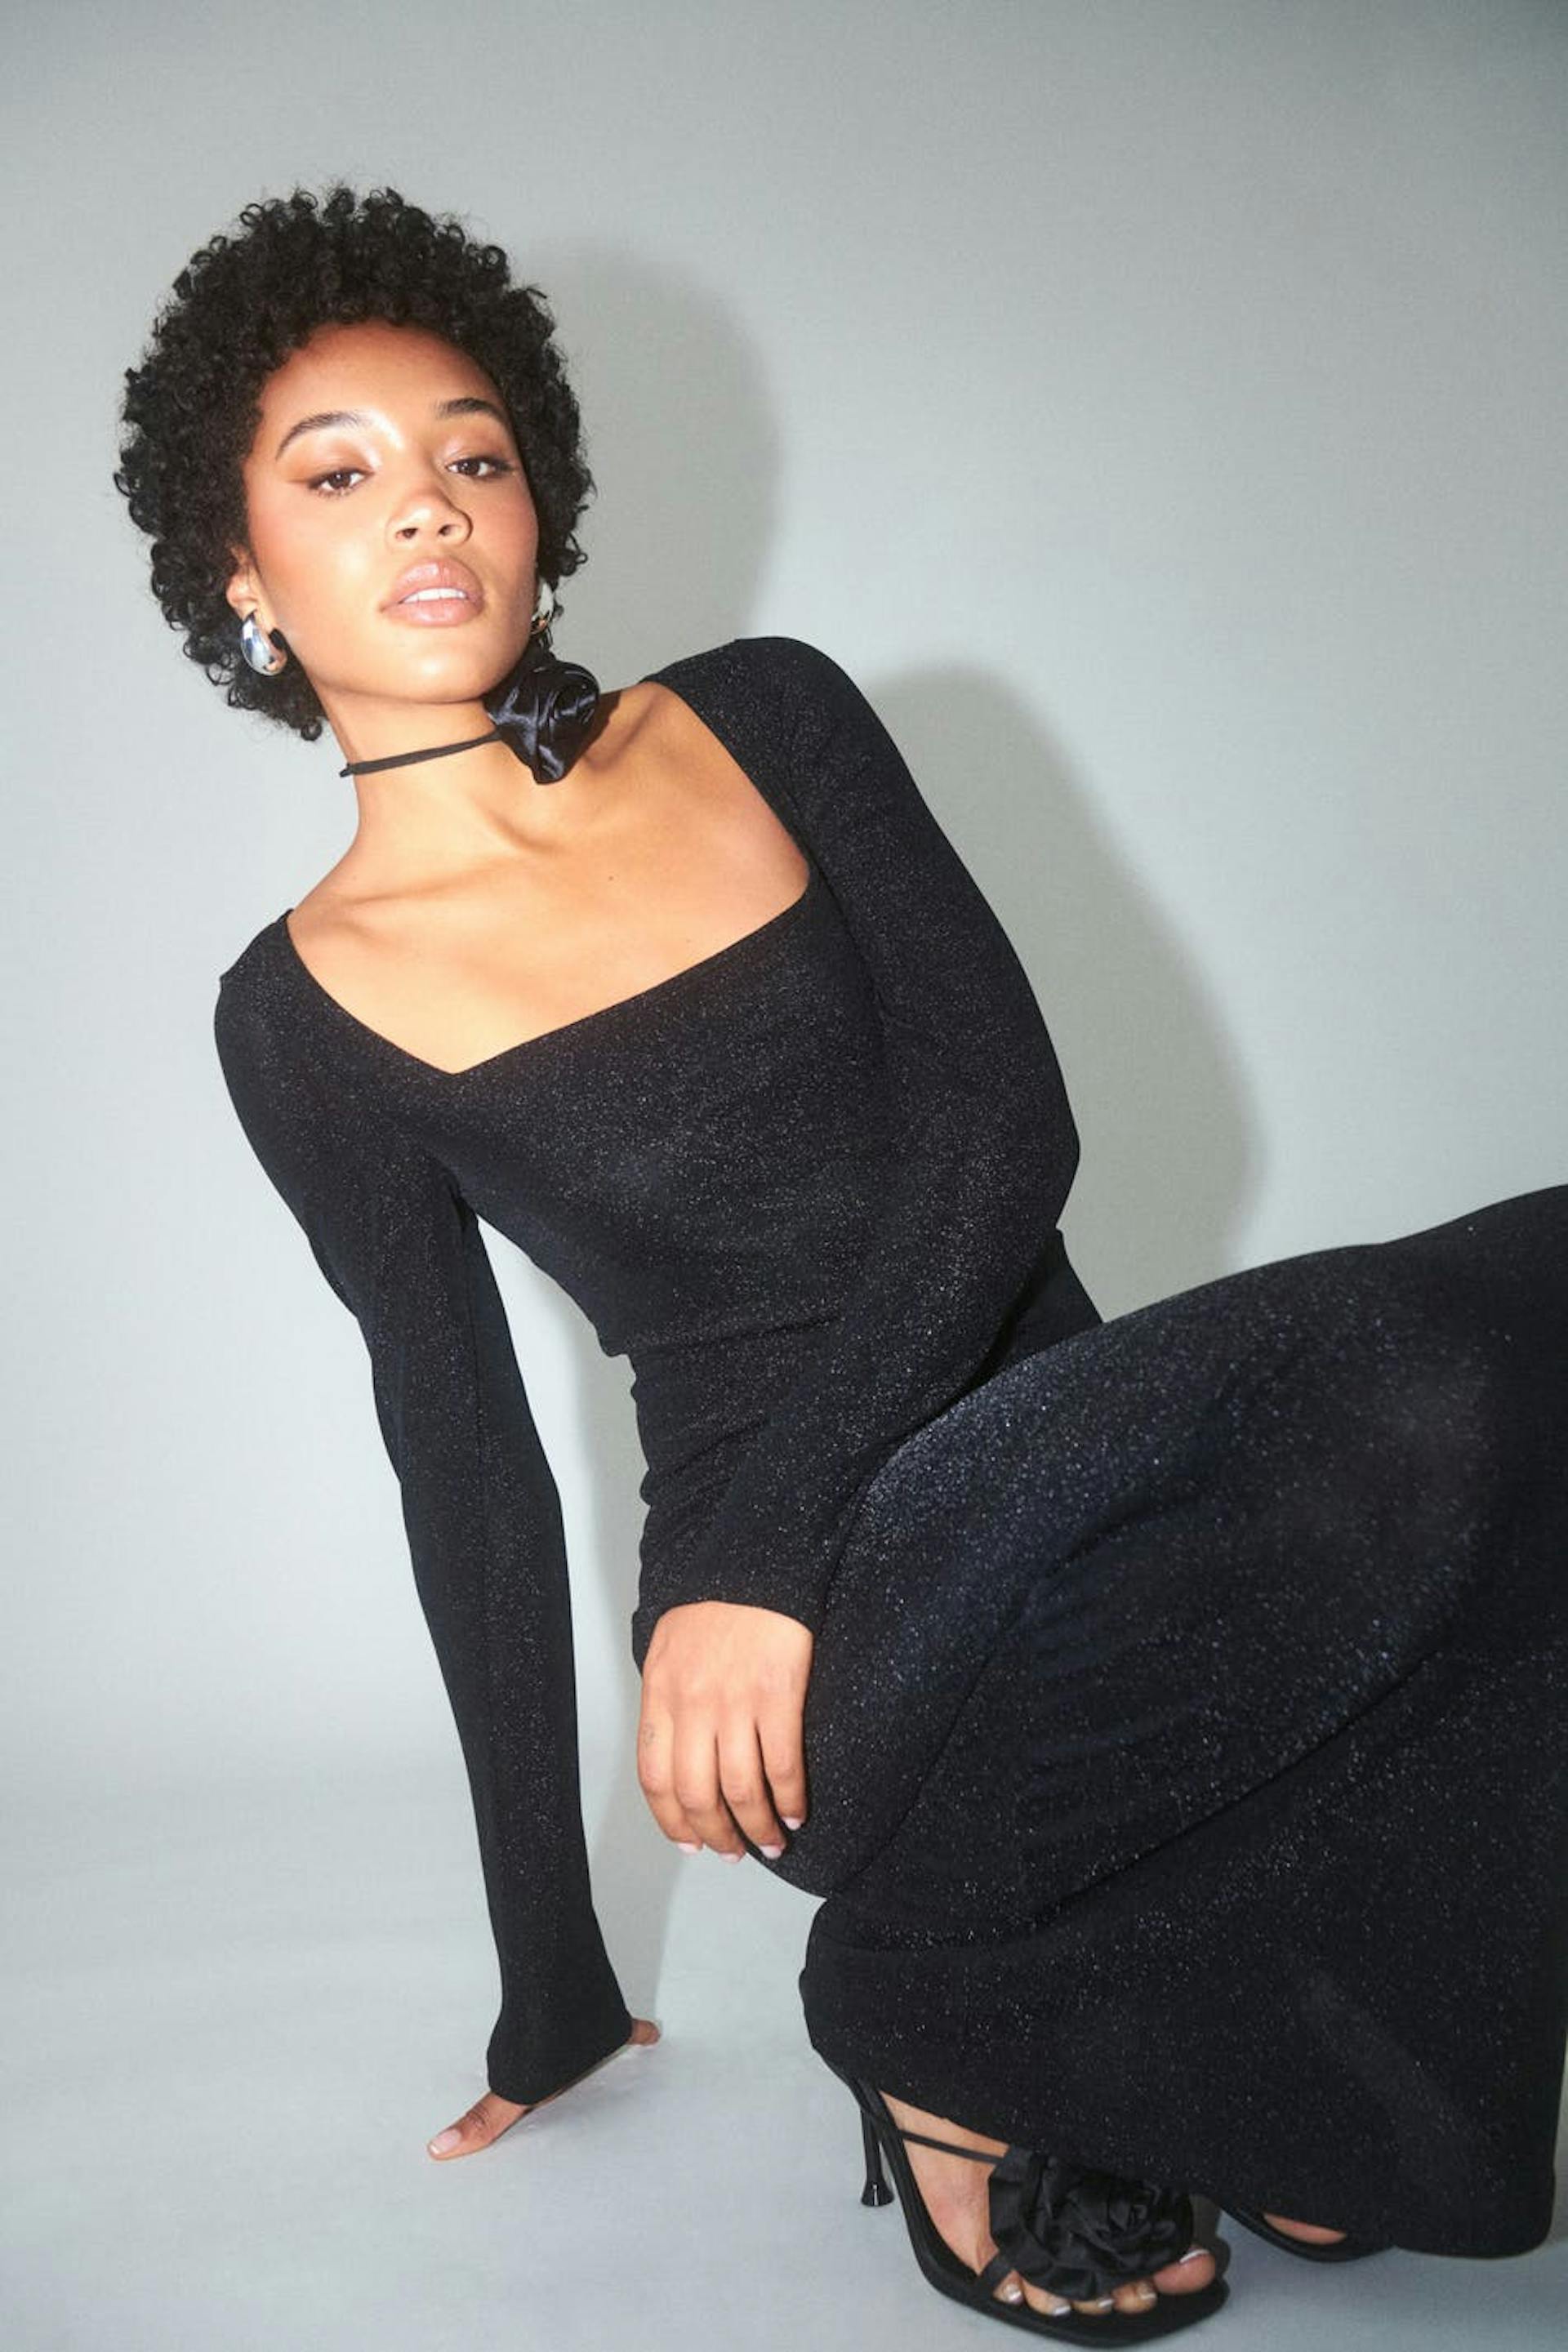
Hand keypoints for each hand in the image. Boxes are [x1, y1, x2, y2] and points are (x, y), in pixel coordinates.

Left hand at [637, 1601, 812, 1857]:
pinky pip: (782, 1763)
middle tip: (734, 1853)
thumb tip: (677, 1755)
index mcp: (660, 1694)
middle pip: (698, 1794)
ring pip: (741, 1789)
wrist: (754, 1561)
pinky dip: (790, 1798)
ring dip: (758, 1827)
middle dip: (717, 1835)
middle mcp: (693, 1704)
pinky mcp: (778, 1694)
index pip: (655, 1778)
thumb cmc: (713, 1606)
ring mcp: (735, 1701)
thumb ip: (669, 1703)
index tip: (691, 1844)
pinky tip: (796, 1812)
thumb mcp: (668, 1651)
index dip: (672, 1822)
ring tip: (771, 1843)